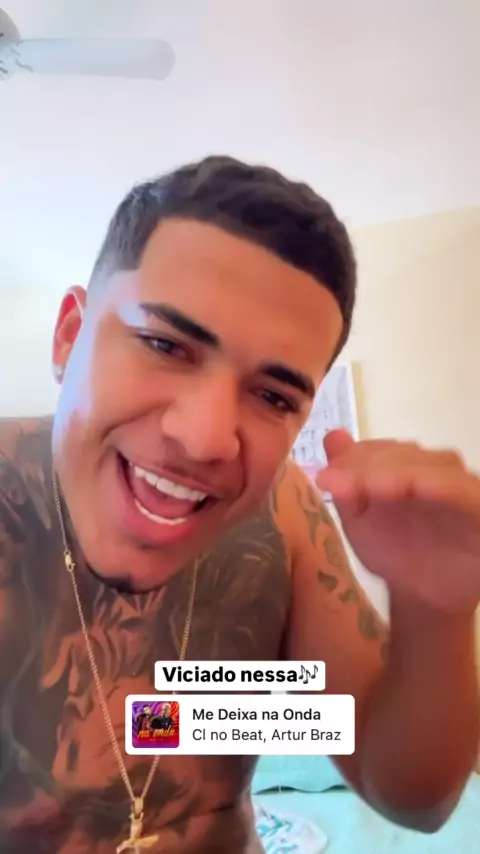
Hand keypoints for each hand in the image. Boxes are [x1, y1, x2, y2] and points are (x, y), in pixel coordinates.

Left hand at [315, 430, 479, 614]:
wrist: (425, 596)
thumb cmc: (393, 551)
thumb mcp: (359, 519)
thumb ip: (347, 480)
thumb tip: (332, 436)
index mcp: (405, 464)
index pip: (379, 448)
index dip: (352, 459)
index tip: (325, 477)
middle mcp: (436, 468)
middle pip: (406, 454)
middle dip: (371, 466)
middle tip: (340, 484)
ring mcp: (461, 486)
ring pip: (437, 465)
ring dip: (403, 471)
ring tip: (371, 485)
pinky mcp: (479, 507)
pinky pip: (464, 492)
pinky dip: (444, 485)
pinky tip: (420, 486)